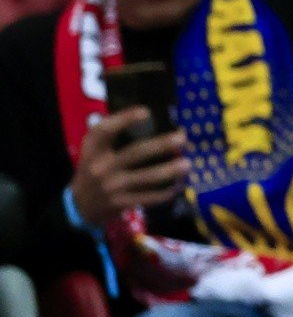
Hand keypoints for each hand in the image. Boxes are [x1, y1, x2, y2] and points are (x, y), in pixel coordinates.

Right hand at [68, 108, 187, 228]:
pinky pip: (148, 197)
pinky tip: (178, 186)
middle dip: (161, 145)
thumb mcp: (94, 151)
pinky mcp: (120, 203)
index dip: (124, 119)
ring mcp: (111, 186)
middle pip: (135, 153)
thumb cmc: (94, 169)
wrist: (80, 205)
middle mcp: (101, 166)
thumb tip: (150, 119)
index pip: (105, 130)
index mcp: (93, 149)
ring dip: (169, 171)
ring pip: (146, 177)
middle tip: (182, 138)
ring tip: (187, 164)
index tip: (146, 112)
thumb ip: (112, 137)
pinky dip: (164, 192)